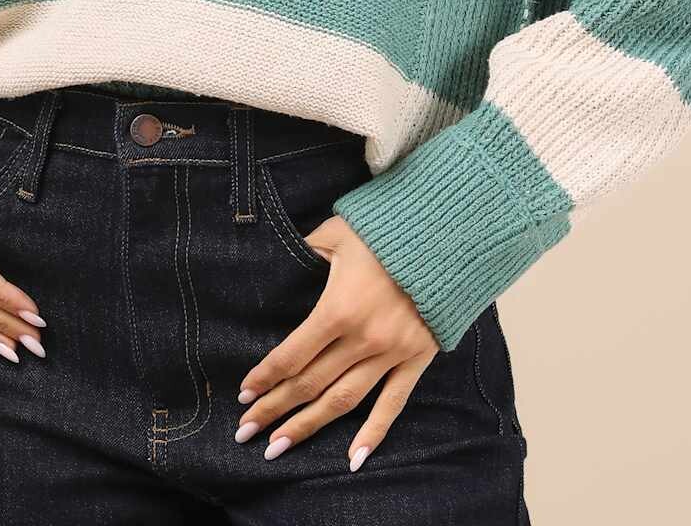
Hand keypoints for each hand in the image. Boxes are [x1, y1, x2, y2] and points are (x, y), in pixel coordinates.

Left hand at [234, 212, 438, 471]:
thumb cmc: (384, 231)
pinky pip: (392, 404)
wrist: (445, 235)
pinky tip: (353, 459)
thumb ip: (306, 250)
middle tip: (246, 431)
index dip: (265, 377)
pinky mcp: (416, 359)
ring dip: (308, 426)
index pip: (292, 355)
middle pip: (310, 384)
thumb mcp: (336, 232)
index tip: (244, 394)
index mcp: (338, 308)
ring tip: (277, 448)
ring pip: (342, 401)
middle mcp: (362, 338)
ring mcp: (391, 353)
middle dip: (274, 409)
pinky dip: (373, 434)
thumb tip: (279, 260)